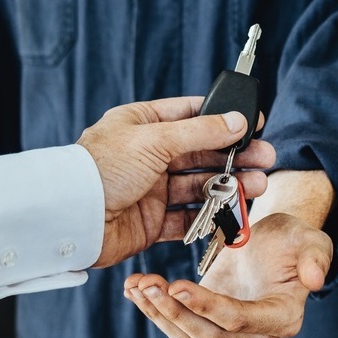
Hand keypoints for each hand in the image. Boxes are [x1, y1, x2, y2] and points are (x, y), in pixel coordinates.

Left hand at [76, 96, 272, 267]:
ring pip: (199, 185)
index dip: (223, 118)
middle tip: (266, 158)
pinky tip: (234, 213)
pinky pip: (188, 218)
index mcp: (142, 125)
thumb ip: (200, 132)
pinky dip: (211, 216)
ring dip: (229, 185)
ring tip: (258, 186)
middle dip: (235, 156)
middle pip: (201, 153)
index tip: (254, 122)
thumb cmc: (102, 169)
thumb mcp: (155, 139)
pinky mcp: (151, 222)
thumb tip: (237, 121)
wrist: (71, 218)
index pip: (190, 115)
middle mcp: (147, 155)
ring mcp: (150, 189)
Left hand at [121, 213, 333, 337]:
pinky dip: (153, 308)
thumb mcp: (310, 239)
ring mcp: (228, 333)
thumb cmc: (293, 239)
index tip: (178, 286)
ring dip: (158, 313)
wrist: (274, 240)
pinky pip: (177, 324)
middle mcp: (256, 335)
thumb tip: (315, 280)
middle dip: (174, 313)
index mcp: (282, 317)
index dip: (207, 307)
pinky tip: (134, 287)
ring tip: (136, 285)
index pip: (239, 320)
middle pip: (209, 336)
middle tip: (148, 284)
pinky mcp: (206, 323)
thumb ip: (316, 257)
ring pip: (187, 336)